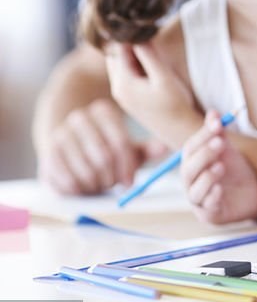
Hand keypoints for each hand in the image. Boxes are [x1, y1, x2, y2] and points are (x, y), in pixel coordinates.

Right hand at [37, 98, 166, 194]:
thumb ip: (146, 147)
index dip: (128, 167)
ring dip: (96, 185)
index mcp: (103, 111)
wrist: (68, 142)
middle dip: (111, 178)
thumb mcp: (127, 145)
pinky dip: (79, 190)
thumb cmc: (106, 147)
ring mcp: (60, 134)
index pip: (120, 142)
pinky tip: (84, 187)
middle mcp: (79, 118)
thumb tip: (166, 147)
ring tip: (100, 184)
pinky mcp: (46, 154)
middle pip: (103, 157)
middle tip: (113, 185)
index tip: (130, 183)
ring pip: (85, 170)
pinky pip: (67, 180)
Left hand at [105, 42, 200, 145]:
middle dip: (129, 43)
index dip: (132, 35)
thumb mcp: (164, 78)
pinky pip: (126, 73)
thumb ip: (150, 56)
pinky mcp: (129, 96)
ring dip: (133, 53)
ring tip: (152, 47)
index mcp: (123, 83)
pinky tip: (151, 61)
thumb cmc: (175, 104)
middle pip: (115, 55)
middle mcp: (117, 88)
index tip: (147, 27)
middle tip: (149, 35)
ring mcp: (122, 93)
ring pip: (120, 64)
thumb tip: (139, 36)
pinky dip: (135, 63)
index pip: (119, 49)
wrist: (178, 130)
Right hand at [180, 110, 256, 224]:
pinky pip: (207, 208)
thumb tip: (213, 112)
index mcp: (192, 163)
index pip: (190, 148)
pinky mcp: (210, 215)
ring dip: (207, 177)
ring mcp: (199, 200)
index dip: (202, 135)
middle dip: (203, 155)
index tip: (217, 124)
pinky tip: (220, 189)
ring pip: (194, 191)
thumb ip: (219, 133)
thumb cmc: (236, 169)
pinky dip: (212, 197)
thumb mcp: (228, 150)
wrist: (255, 191)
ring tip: (220, 166)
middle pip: (189, 169)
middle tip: (219, 143)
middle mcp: (191, 182)